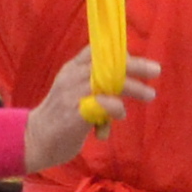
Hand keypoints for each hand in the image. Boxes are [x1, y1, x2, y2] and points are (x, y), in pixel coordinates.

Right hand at [26, 47, 159, 171]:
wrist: (35, 140)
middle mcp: (72, 77)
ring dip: (132, 87)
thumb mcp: (75, 93)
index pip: (96, 51)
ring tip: (150, 94)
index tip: (138, 62)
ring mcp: (72, 93)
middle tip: (156, 70)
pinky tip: (120, 114)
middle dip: (134, 66)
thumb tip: (125, 81)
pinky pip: (101, 104)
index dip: (120, 54)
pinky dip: (115, 107)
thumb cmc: (61, 117)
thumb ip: (95, 85)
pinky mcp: (74, 112)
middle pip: (107, 64)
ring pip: (108, 82)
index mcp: (72, 70)